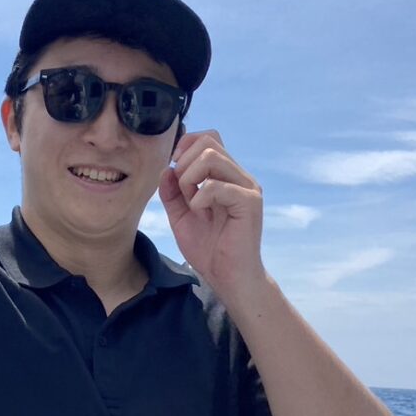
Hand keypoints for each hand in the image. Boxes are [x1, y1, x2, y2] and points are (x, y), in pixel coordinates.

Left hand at [158, 130, 266, 300]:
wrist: (227, 277)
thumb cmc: (209, 249)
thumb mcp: (180, 217)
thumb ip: (172, 193)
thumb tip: (167, 168)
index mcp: (225, 176)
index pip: (208, 138)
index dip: (186, 146)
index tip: (174, 170)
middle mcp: (238, 176)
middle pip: (208, 141)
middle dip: (184, 164)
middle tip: (183, 192)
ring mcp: (246, 187)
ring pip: (212, 156)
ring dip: (190, 178)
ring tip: (191, 202)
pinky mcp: (249, 202)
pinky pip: (218, 185)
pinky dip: (200, 197)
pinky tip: (199, 212)